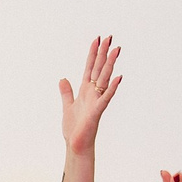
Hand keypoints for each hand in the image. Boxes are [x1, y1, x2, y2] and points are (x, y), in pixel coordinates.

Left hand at [58, 35, 122, 156]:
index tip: (97, 39)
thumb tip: (63, 79)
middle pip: (99, 69)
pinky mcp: (97, 111)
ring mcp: (97, 101)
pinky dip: (112, 88)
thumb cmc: (74, 128)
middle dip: (103, 53)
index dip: (93, 53)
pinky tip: (119, 77)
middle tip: (109, 37)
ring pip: (105, 79)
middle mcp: (93, 93)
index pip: (90, 67)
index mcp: (86, 90)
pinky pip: (106, 97)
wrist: (76, 145)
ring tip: (116, 50)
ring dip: (110, 64)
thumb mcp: (67, 106)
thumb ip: (66, 92)